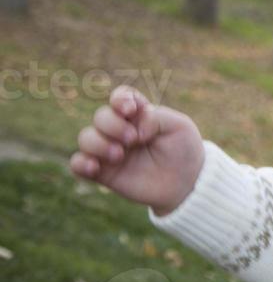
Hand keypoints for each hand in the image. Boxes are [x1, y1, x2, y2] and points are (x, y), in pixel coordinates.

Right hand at [70, 85, 204, 215]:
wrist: (187, 183)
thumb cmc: (184, 150)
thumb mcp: (179, 126)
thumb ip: (155, 117)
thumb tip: (133, 128)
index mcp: (139, 114)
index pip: (120, 97)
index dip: (119, 99)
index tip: (130, 111)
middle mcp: (120, 129)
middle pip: (101, 116)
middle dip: (113, 125)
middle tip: (133, 139)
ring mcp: (109, 150)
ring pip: (86, 138)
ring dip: (98, 144)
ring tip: (119, 155)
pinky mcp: (103, 172)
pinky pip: (77, 164)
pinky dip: (81, 163)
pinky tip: (94, 167)